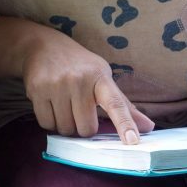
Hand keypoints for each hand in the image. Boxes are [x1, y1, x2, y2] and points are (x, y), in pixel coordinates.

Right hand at [22, 31, 153, 143]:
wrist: (43, 46)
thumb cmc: (79, 65)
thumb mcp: (102, 77)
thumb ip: (124, 105)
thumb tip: (149, 126)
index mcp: (100, 77)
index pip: (117, 103)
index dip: (125, 123)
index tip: (133, 141)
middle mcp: (80, 80)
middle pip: (86, 128)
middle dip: (83, 126)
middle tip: (79, 110)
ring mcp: (57, 84)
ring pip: (65, 129)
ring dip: (66, 125)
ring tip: (64, 105)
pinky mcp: (38, 89)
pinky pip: (46, 124)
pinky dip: (50, 122)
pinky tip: (51, 105)